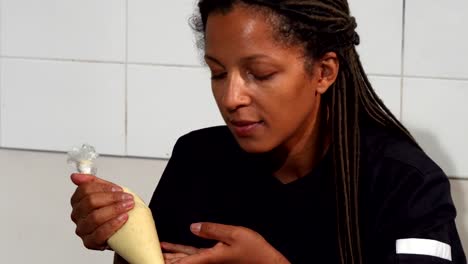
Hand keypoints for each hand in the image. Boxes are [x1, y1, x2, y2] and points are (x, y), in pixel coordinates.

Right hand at [70, 173, 133, 249]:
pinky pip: (99, 234)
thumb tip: (75, 176)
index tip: (118, 189)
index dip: (104, 188)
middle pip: (90, 202)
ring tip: (128, 207)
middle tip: (127, 198)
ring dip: (114, 210)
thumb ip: (93, 182)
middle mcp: (77, 215)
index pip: (85, 190)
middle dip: (112, 198)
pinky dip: (113, 224)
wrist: (125, 230)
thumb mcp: (108, 193)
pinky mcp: (89, 242)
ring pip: (94, 217)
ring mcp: (82, 229)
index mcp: (78, 201)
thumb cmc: (115, 211)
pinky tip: (123, 219)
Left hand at [165, 222, 289, 263]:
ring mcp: (212, 261)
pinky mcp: (217, 259)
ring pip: (187, 259)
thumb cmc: (255, 252)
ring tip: (158, 250)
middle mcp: (208, 262)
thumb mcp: (235, 234)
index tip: (153, 257)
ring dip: (172, 256)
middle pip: (181, 261)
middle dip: (166, 258)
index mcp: (210, 258)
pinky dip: (184, 253)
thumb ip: (212, 230)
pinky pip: (195, 257)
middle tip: (148, 253)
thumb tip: (193, 227)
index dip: (167, 260)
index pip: (183, 261)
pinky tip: (177, 250)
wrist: (268, 263)